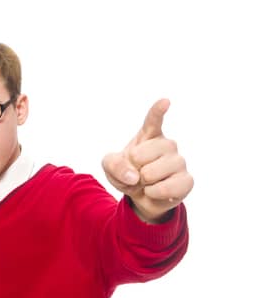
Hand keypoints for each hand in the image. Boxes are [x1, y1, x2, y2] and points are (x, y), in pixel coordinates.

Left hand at [102, 99, 192, 222]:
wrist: (142, 196)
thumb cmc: (128, 173)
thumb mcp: (110, 166)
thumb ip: (113, 164)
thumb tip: (134, 176)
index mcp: (149, 135)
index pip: (153, 120)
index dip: (158, 111)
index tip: (165, 101)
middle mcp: (167, 145)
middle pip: (140, 155)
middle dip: (131, 168)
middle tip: (138, 171)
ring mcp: (179, 161)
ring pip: (151, 173)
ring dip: (142, 183)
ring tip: (147, 182)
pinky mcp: (187, 180)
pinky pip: (166, 188)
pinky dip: (153, 193)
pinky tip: (156, 191)